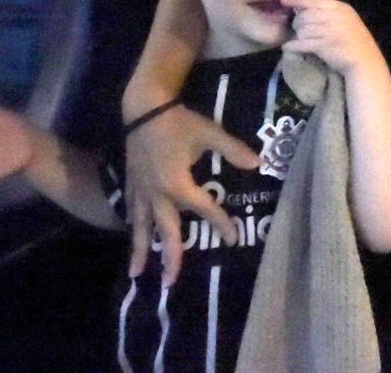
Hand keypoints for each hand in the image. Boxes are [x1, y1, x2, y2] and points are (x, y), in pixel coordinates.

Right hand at [124, 104, 259, 283]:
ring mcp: (141, 190)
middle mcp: (158, 194)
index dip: (221, 224)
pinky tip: (133, 238)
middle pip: (166, 231)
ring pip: (141, 227)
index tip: (233, 238)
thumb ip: (234, 150)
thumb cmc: (178, 122)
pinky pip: (132, 212)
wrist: (143, 108)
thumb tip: (259, 164)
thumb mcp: (210, 133)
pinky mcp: (131, 183)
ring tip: (138, 275)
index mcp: (178, 184)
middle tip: (171, 282)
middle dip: (171, 257)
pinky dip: (132, 228)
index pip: (205, 209)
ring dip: (141, 251)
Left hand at [282, 0, 382, 76]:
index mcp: (340, 7)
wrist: (365, 60)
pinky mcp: (325, 45)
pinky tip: (288, 47)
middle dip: (297, 22)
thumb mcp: (347, 17)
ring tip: (299, 39)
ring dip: (297, 35)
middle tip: (297, 28)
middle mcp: (335, 16)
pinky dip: (292, 46)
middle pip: (305, 15)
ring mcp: (330, 30)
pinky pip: (302, 43)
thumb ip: (333, 5)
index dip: (297, 0)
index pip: (314, 0)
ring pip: (302, 29)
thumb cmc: (356, 39)